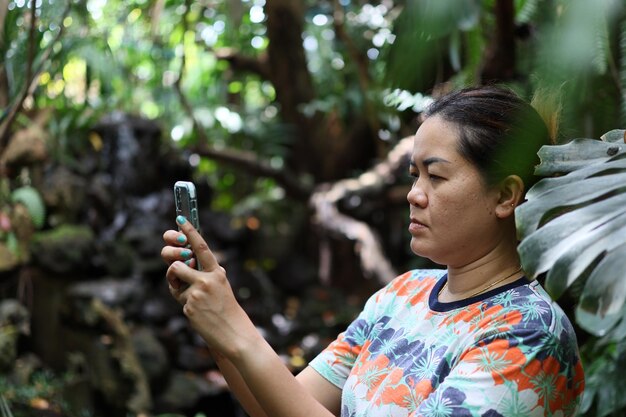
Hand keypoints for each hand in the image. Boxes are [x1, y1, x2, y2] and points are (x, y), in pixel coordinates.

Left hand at [161, 216, 257, 358]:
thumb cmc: (225, 307)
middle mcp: (206, 280)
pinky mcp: (188, 307)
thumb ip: (203, 273)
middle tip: (179, 272)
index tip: (180, 219)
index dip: (190, 232)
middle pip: (177, 264)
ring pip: (174, 280)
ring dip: (177, 285)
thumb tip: (182, 263)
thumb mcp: (220, 285)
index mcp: (216, 272)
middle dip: (173, 267)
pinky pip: (178, 298)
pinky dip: (186, 303)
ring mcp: (197, 294)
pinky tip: (199, 313)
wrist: (233, 332)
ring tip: (191, 296)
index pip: (201, 247)